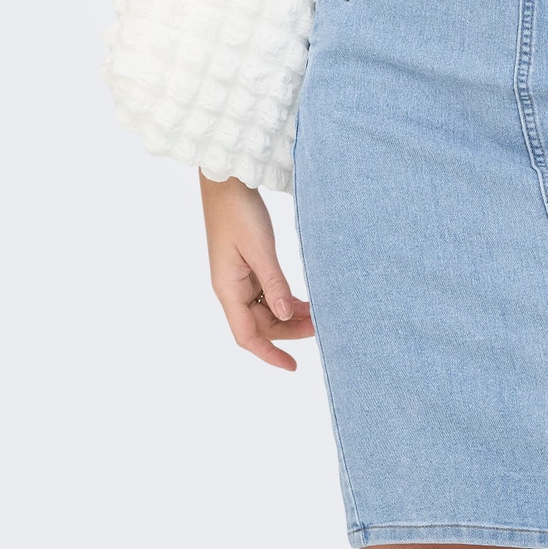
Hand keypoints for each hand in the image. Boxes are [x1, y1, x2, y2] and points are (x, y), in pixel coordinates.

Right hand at [199, 171, 315, 370]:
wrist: (226, 182)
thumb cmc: (239, 212)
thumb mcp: (260, 248)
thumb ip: (275, 282)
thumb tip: (284, 316)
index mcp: (228, 290)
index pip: (247, 336)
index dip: (269, 354)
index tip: (292, 366)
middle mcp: (231, 288)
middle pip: (259, 325)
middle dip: (287, 331)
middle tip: (320, 328)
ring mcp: (239, 278)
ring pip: (265, 309)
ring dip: (288, 315)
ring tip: (317, 315)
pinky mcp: (247, 266)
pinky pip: (266, 292)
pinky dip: (284, 299)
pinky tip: (302, 300)